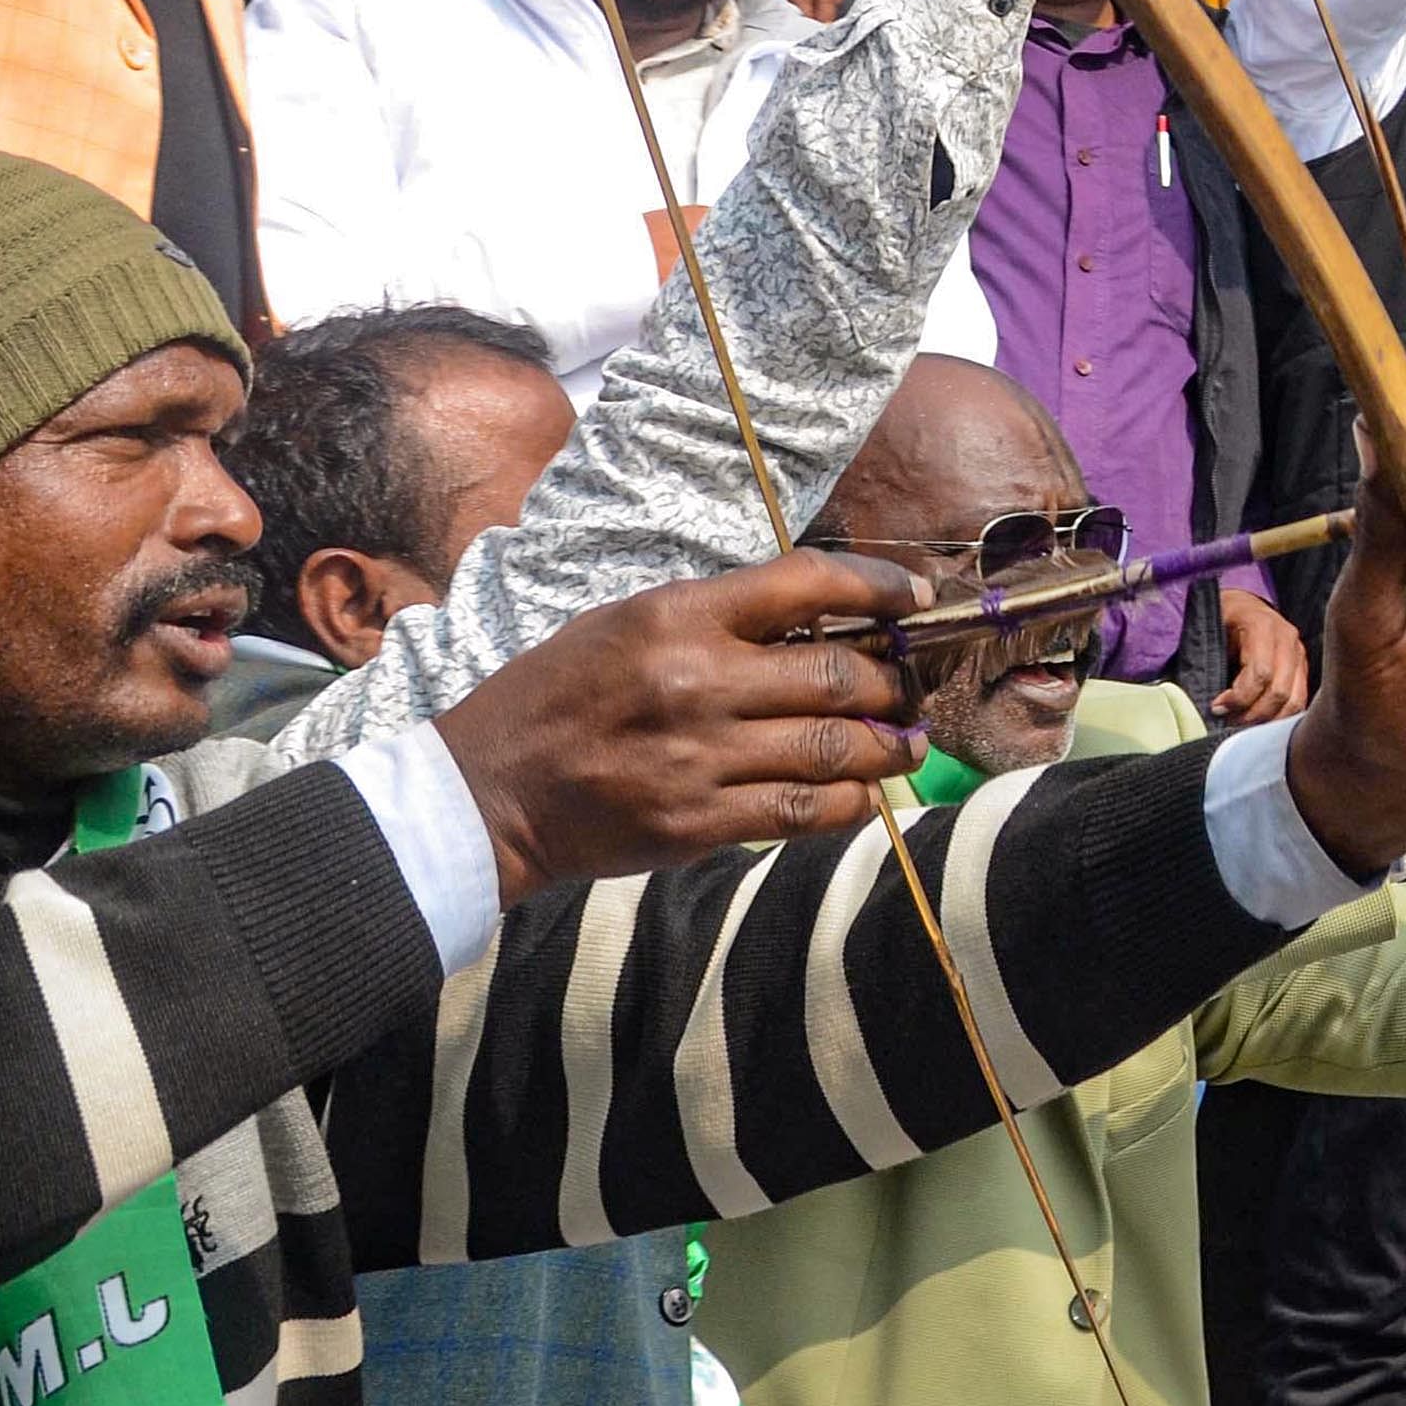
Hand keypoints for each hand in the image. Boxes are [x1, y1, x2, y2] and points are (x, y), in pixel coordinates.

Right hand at [431, 550, 924, 908]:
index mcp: (675, 616)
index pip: (808, 583)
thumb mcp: (622, 626)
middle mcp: (697, 682)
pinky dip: (850, 802)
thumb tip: (818, 624)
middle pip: (842, 676)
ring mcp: (701, 757)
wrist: (487, 793)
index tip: (918, 598)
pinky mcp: (700, 822)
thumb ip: (715, 620)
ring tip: (907, 744)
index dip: (880, 587)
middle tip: (910, 689)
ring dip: (890, 747)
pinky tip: (862, 793)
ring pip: (837, 748)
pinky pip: (806, 810)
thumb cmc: (556, 698)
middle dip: (895, 683)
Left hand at [1212, 585, 1310, 724]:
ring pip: (1294, 701)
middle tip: (1229, 721)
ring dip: (1267, 720)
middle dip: (1252, 714)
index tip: (1217, 708)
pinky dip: (1279, 717)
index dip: (1238, 698)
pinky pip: (1299, 701)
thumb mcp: (1211, 632)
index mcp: (1262, 625)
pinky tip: (1258, 721)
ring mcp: (1299, 653)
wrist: (1243, 606)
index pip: (1260, 673)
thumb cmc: (1221, 621)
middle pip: (1279, 692)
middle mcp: (1287, 638)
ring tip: (1242, 723)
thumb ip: (1211, 662)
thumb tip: (1213, 705)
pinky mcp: (1303, 668)